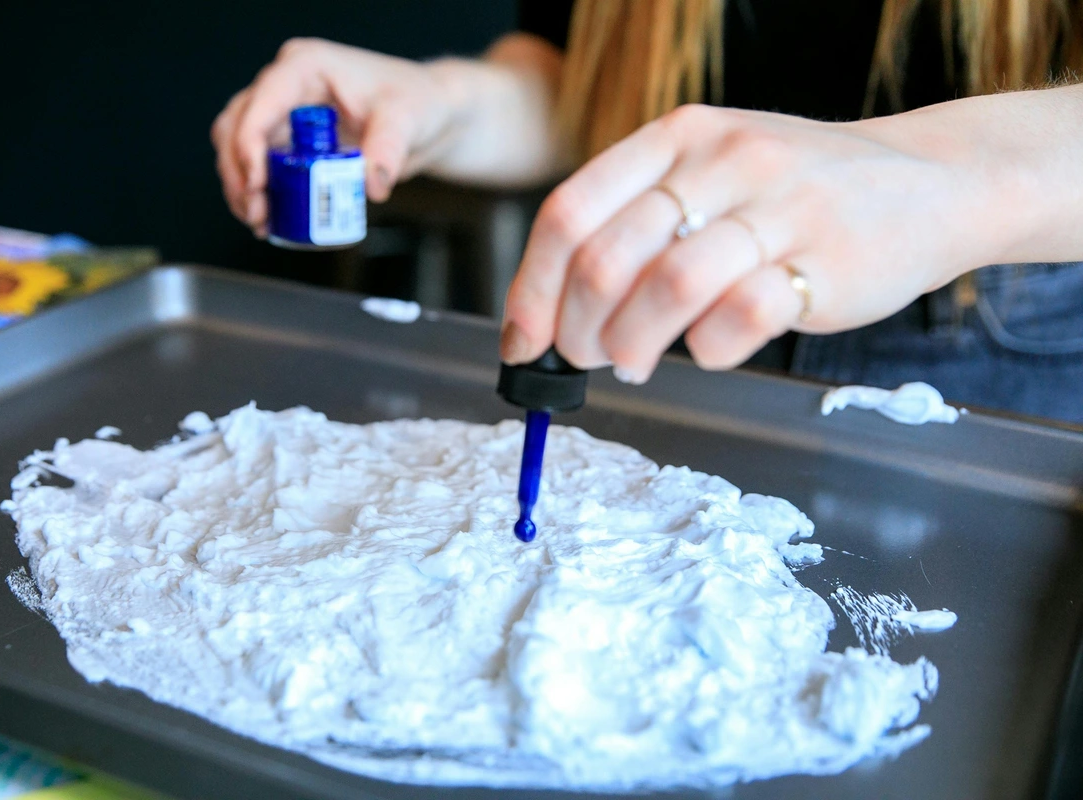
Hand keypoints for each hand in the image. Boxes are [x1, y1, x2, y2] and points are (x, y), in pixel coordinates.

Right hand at [211, 38, 463, 236]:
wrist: (428, 115)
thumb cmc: (417, 101)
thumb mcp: (406, 120)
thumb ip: (388, 150)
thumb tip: (371, 185)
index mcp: (307, 66)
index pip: (261, 102)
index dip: (249, 143)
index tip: (259, 183)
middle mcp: (287, 86)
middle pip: (235, 126)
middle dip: (240, 173)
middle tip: (257, 211)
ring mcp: (284, 113)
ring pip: (236, 147)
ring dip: (241, 187)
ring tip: (260, 221)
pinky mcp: (288, 141)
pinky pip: (257, 166)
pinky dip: (257, 193)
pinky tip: (269, 219)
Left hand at [499, 103, 1000, 380]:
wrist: (930, 182)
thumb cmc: (799, 192)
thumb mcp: (712, 173)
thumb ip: (640, 222)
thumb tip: (556, 310)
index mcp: (677, 138)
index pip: (569, 212)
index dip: (531, 288)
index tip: (522, 340)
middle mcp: (722, 161)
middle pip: (605, 259)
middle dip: (576, 329)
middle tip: (585, 357)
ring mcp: (777, 207)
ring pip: (667, 288)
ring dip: (631, 345)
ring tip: (635, 362)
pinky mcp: (826, 261)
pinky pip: (739, 318)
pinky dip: (707, 349)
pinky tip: (709, 349)